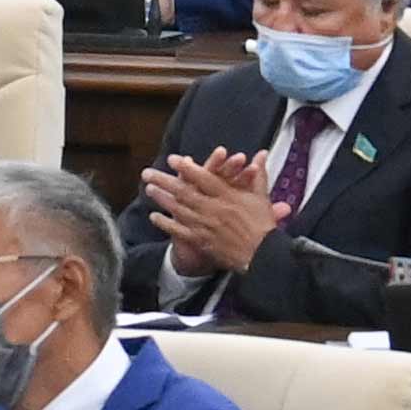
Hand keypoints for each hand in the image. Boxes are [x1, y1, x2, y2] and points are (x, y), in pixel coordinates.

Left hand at [137, 144, 282, 272]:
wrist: (263, 255)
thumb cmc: (263, 226)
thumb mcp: (262, 197)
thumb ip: (258, 175)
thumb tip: (261, 154)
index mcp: (228, 196)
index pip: (204, 178)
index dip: (187, 168)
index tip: (172, 159)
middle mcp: (213, 208)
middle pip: (184, 192)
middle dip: (163, 181)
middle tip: (147, 173)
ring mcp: (205, 225)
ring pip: (178, 209)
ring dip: (161, 198)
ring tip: (148, 189)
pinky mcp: (202, 240)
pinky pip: (180, 230)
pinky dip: (166, 223)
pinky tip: (154, 216)